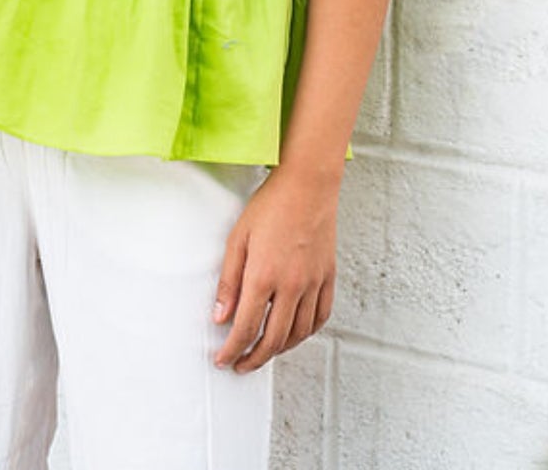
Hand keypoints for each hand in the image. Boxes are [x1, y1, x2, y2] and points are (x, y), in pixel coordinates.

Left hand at [211, 165, 338, 372]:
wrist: (308, 184)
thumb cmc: (272, 204)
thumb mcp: (238, 238)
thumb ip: (229, 281)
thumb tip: (220, 315)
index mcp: (264, 276)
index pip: (245, 328)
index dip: (232, 350)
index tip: (223, 358)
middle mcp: (291, 285)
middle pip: (272, 339)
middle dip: (253, 358)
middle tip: (240, 364)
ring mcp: (312, 283)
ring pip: (298, 334)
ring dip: (279, 350)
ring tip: (264, 351)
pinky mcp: (327, 276)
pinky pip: (320, 316)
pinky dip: (307, 333)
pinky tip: (295, 333)